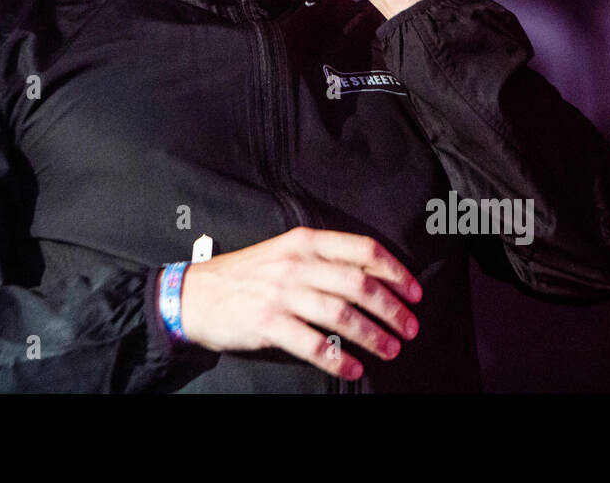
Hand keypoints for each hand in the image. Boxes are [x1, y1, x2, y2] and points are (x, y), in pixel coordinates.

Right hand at [175, 226, 421, 379]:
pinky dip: (339, 359)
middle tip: (410, 329)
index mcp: (304, 242)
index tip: (414, 293)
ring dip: (373, 335)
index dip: (395, 272)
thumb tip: (371, 278)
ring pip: (341, 314)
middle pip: (359, 284)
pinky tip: (354, 368)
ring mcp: (281, 293)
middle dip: (392, 309)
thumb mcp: (284, 253)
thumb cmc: (245, 275)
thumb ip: (322, 260)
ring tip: (391, 350)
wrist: (195, 294)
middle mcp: (296, 264)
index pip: (363, 250)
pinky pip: (313, 343)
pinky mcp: (267, 323)